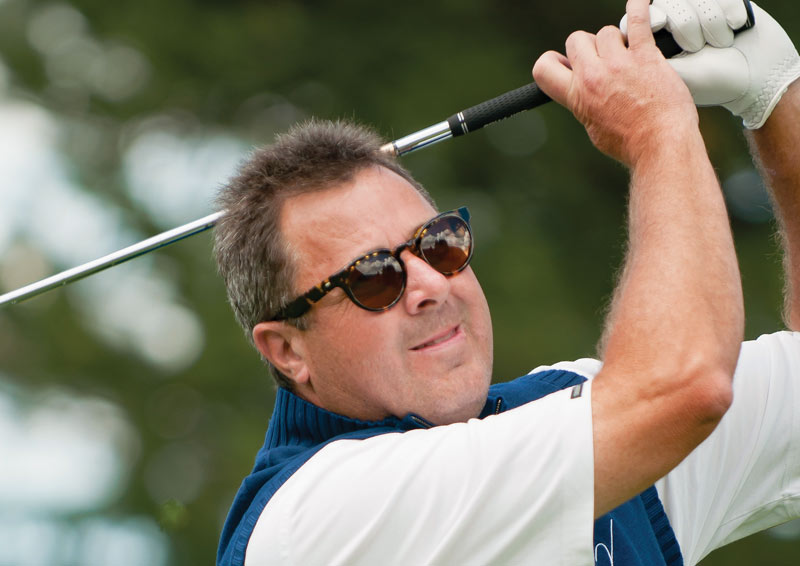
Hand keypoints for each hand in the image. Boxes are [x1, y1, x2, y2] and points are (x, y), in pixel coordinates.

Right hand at [533, 0, 696, 166]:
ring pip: (606, 32)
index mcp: (576, 95)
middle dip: (587, 47)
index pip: (544, 67)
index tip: (567, 64)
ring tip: (629, 55)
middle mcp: (594, 75)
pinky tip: (639, 5)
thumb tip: (584, 95)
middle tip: (602, 60)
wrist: (661, 144)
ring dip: (615, 40)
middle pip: (576, 39)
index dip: (554, 61)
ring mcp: (619, 63)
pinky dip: (638, 9)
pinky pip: (638, 20)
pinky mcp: (646, 55)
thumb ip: (584, 104)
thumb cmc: (631, 143)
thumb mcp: (594, 128)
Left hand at [623, 1, 799, 128]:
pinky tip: (733, 32)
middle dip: (684, 27)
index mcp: (659, 40)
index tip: (658, 25)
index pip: (641, 17)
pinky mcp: (725, 1)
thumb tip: (627, 43)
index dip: (650, 18)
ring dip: (710, 25)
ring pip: (693, 1)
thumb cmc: (712, 83)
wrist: (757, 79)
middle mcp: (678, 19)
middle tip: (695, 48)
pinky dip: (729, 16)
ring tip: (717, 46)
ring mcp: (701, 8)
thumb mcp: (674, 75)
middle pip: (666, 4)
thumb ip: (646, 60)